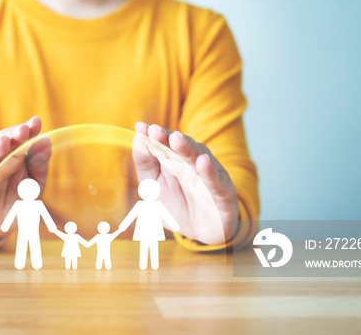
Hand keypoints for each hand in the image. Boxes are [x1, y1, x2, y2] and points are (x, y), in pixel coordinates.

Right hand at [0, 116, 51, 246]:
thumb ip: (39, 166)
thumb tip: (46, 141)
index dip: (24, 131)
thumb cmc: (11, 205)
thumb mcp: (32, 189)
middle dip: (9, 137)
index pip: (14, 139)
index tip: (36, 123)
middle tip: (22, 130)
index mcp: (6, 157)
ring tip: (3, 144)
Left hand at [132, 122, 238, 244]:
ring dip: (187, 149)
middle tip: (154, 130)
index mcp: (173, 160)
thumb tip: (137, 140)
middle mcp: (191, 163)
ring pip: (198, 158)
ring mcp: (207, 175)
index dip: (152, 135)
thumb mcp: (153, 188)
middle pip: (179, 147)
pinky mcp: (222, 191)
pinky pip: (215, 180)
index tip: (139, 127)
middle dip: (167, 138)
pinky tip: (203, 162)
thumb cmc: (177, 206)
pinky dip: (209, 171)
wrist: (202, 232)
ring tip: (176, 139)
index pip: (162, 144)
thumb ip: (145, 165)